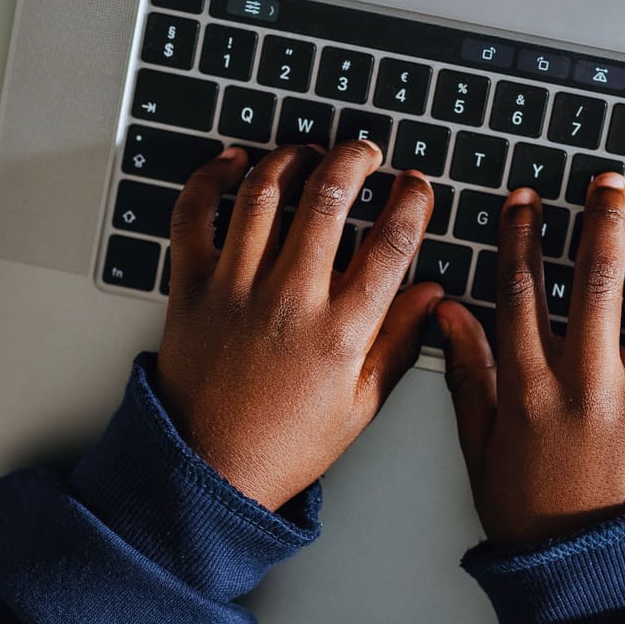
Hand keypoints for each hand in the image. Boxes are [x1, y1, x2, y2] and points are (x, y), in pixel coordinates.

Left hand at [155, 140, 440, 508]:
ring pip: (266, 192)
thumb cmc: (284, 444)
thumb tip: (433, 295)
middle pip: (329, 198)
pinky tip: (236, 162)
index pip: (391, 244)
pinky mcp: (192, 286)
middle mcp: (290, 299)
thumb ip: (398, 342)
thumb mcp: (359, 404)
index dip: (411, 202)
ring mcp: (236, 288)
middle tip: (365, 152)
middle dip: (355, 160)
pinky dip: (213, 177)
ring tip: (310, 152)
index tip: (416, 185)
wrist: (205, 471)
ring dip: (293, 157)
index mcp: (340, 332)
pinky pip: (195, 214)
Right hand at [435, 172, 624, 547]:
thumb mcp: (482, 448)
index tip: (526, 200)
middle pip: (596, 281)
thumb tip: (449, 310)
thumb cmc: (533, 517)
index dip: (522, 236)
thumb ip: (469, 375)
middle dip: (601, 221)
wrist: (592, 580)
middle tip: (608, 183)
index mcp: (531, 390)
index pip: (522, 291)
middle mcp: (589, 387)